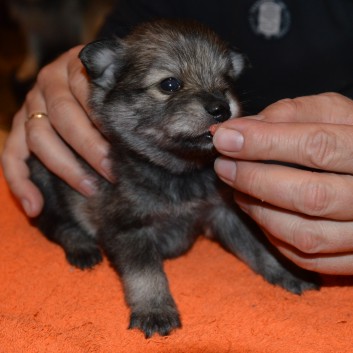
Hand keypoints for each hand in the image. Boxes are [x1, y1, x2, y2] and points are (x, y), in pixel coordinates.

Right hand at [1, 46, 112, 216]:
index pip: (88, 94)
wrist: (91, 70)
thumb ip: (125, 95)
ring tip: (90, 190)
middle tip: (113, 173)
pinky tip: (34, 206)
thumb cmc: (110, 81)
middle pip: (64, 118)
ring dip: (66, 168)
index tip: (127, 148)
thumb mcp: (119, 78)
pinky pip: (11, 154)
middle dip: (91, 150)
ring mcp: (31, 104)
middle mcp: (48, 82)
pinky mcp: (20, 124)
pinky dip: (20, 182)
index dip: (106, 124)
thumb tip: (145, 131)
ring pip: (39, 137)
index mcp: (75, 66)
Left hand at [213, 93, 352, 274]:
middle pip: (310, 196)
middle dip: (254, 180)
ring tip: (238, 190)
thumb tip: (239, 131)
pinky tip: (261, 213)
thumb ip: (290, 115)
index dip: (263, 142)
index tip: (225, 139)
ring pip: (306, 235)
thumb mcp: (332, 113)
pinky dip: (276, 237)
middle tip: (223, 166)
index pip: (316, 147)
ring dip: (260, 212)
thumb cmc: (350, 138)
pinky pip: (309, 259)